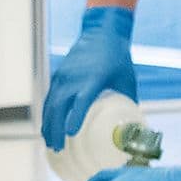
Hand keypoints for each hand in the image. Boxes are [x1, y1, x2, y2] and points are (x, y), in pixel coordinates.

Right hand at [43, 5, 138, 151]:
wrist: (101, 32)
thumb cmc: (118, 58)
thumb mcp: (127, 80)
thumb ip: (128, 103)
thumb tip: (133, 127)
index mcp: (94, 77)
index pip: (81, 100)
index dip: (75, 116)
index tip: (71, 133)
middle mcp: (75, 77)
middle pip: (60, 106)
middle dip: (56, 129)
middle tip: (58, 148)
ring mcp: (64, 76)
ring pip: (51, 104)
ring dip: (48, 124)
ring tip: (50, 144)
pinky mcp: (59, 76)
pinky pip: (50, 98)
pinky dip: (47, 114)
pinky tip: (47, 127)